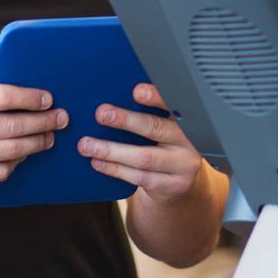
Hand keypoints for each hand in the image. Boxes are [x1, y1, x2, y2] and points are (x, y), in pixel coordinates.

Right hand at [0, 48, 67, 189]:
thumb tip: (0, 51)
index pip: (2, 97)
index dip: (30, 98)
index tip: (48, 99)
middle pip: (10, 126)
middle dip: (42, 122)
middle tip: (60, 119)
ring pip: (9, 151)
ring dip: (36, 144)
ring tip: (49, 137)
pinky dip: (16, 163)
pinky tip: (24, 154)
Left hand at [78, 84, 204, 202]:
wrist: (180, 182)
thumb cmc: (165, 146)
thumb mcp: (165, 126)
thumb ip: (149, 113)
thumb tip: (113, 102)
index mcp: (186, 119)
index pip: (172, 104)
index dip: (156, 97)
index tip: (136, 91)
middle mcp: (189, 141)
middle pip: (156, 128)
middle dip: (126, 120)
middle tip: (102, 114)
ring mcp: (183, 166)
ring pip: (144, 158)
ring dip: (111, 151)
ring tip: (87, 145)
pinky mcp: (172, 186)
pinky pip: (140, 178)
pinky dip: (116, 169)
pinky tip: (98, 162)